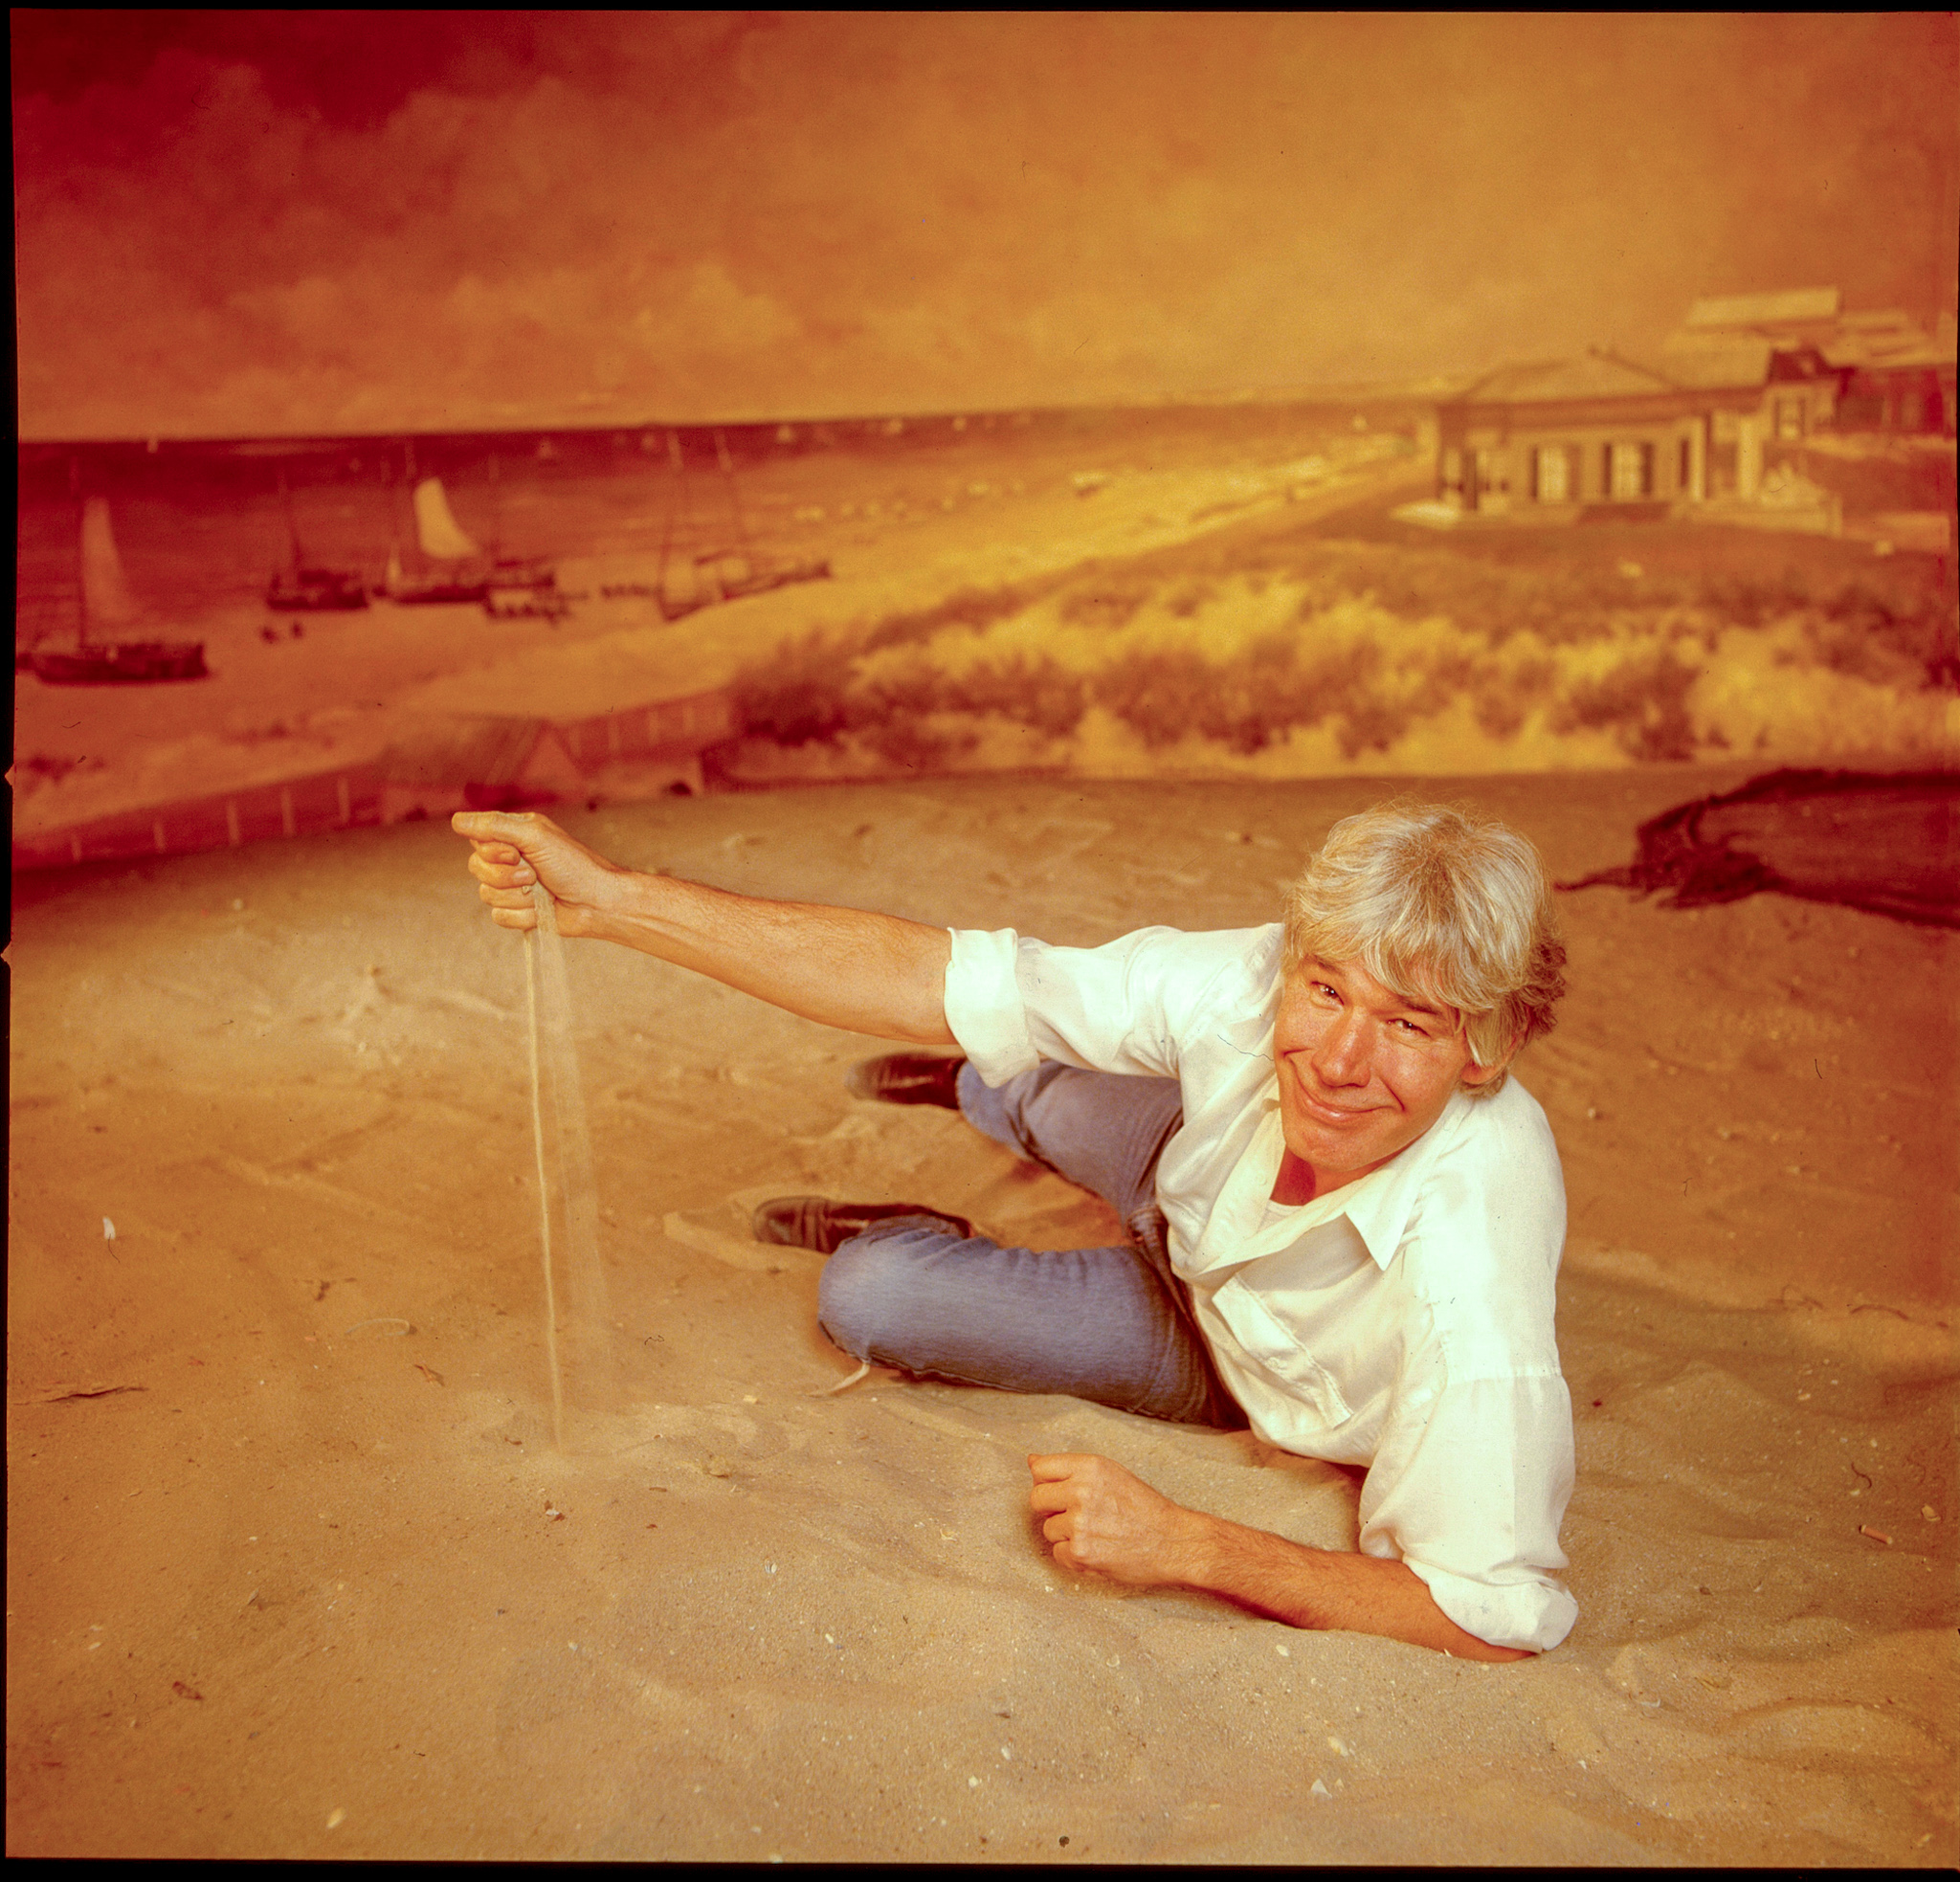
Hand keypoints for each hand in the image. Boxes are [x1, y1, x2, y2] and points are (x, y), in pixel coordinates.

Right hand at [452, 809, 626, 936]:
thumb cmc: (573, 865)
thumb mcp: (535, 837)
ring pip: (487, 895)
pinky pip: (499, 917)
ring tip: (543, 892)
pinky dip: (523, 915)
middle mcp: (510, 860)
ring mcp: (513, 887)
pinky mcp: (518, 912)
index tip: (516, 852)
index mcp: (513, 836)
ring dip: (519, 896)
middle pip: (476, 868)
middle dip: (506, 876)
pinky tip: (543, 909)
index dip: (492, 851)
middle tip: (534, 874)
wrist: (596, 903)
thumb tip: (456, 820)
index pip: (477, 839)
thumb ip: (495, 826)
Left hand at [1027, 1453, 1208, 1588]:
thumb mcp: (1112, 1474)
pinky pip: (1059, 1554)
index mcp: (1090, 1467)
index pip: (1040, 1468)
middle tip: (1075, 1516)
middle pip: (1036, 1499)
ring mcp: (1080, 1523)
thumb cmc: (1146, 1509)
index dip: (1046, 1482)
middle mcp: (1081, 1491)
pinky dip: (1074, 1557)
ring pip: (1048, 1529)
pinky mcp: (1081, 1552)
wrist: (1174, 1542)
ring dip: (1066, 1535)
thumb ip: (1072, 1469)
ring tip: (1096, 1534)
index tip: (1057, 1491)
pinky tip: (1097, 1550)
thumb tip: (1031, 1461)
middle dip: (1051, 1510)